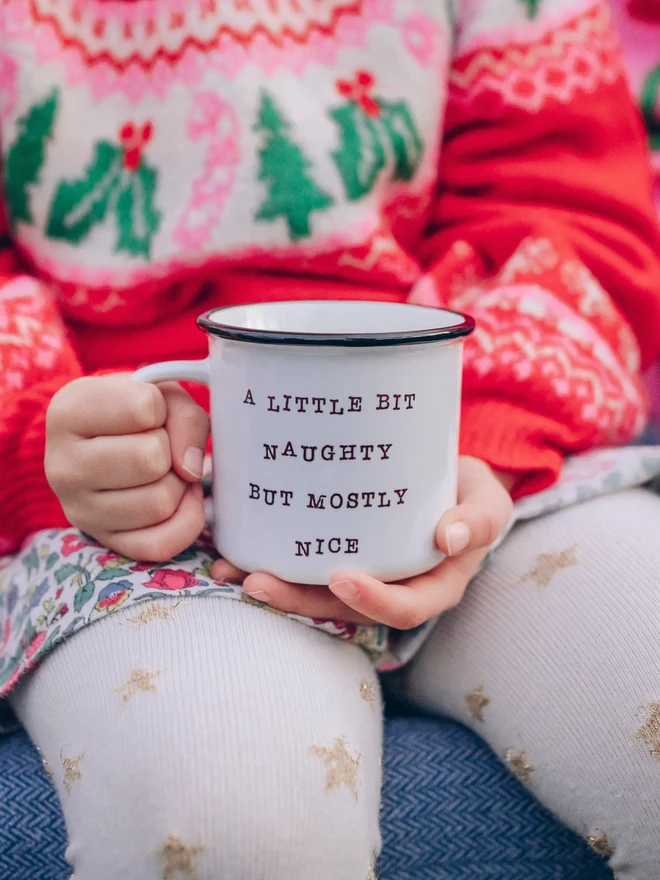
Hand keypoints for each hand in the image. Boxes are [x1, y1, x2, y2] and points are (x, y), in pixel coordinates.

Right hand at [46, 374, 209, 560]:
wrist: (110, 441)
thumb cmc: (136, 412)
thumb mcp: (162, 395)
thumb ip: (185, 418)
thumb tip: (191, 470)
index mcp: (66, 413)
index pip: (144, 409)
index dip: (161, 408)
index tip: (147, 412)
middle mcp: (61, 466)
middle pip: (151, 460)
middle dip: (170, 450)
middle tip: (158, 445)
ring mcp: (78, 510)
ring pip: (160, 503)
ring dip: (178, 485)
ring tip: (161, 471)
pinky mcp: (104, 541)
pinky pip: (160, 544)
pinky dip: (184, 521)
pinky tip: (176, 499)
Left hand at [211, 457, 513, 626]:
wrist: (450, 484)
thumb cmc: (469, 495)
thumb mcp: (488, 501)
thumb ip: (479, 518)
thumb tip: (450, 538)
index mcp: (433, 586)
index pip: (404, 608)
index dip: (372, 601)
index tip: (340, 577)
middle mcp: (393, 591)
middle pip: (344, 608)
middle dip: (299, 601)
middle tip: (257, 582)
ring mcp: (363, 577)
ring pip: (316, 595)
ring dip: (273, 588)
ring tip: (230, 570)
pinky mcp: (339, 558)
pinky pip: (306, 569)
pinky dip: (271, 562)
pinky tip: (235, 549)